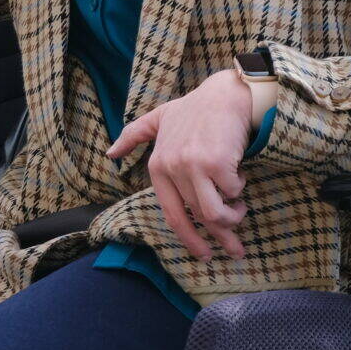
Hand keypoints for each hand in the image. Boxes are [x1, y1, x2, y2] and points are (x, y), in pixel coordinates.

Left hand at [107, 70, 253, 259]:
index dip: (188, 240)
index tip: (204, 254)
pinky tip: (240, 176)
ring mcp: (193, 166)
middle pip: (198, 218)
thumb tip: (110, 154)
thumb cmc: (195, 108)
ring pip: (214, 213)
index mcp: (157, 165)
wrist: (226, 94)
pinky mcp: (216, 163)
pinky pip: (232, 192)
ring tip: (240, 211)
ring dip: (232, 218)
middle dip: (221, 237)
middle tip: (236, 250)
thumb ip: (134, 135)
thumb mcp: (159, 118)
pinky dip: (239, 189)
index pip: (171, 215)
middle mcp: (172, 168)